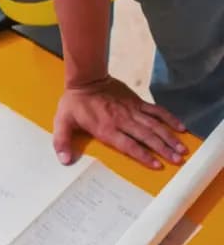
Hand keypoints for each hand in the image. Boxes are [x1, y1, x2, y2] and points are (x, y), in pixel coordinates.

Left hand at [53, 77, 186, 168]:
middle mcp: (122, 120)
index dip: (142, 155)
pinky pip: (156, 110)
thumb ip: (62, 142)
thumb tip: (64, 161)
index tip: (156, 165)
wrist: (86, 79)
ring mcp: (132, 110)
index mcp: (106, 128)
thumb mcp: (62, 122)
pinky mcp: (137, 102)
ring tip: (182, 149)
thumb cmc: (74, 104)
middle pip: (146, 136)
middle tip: (178, 160)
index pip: (128, 145)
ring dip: (169, 137)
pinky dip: (169, 118)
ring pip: (155, 125)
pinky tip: (181, 127)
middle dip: (163, 149)